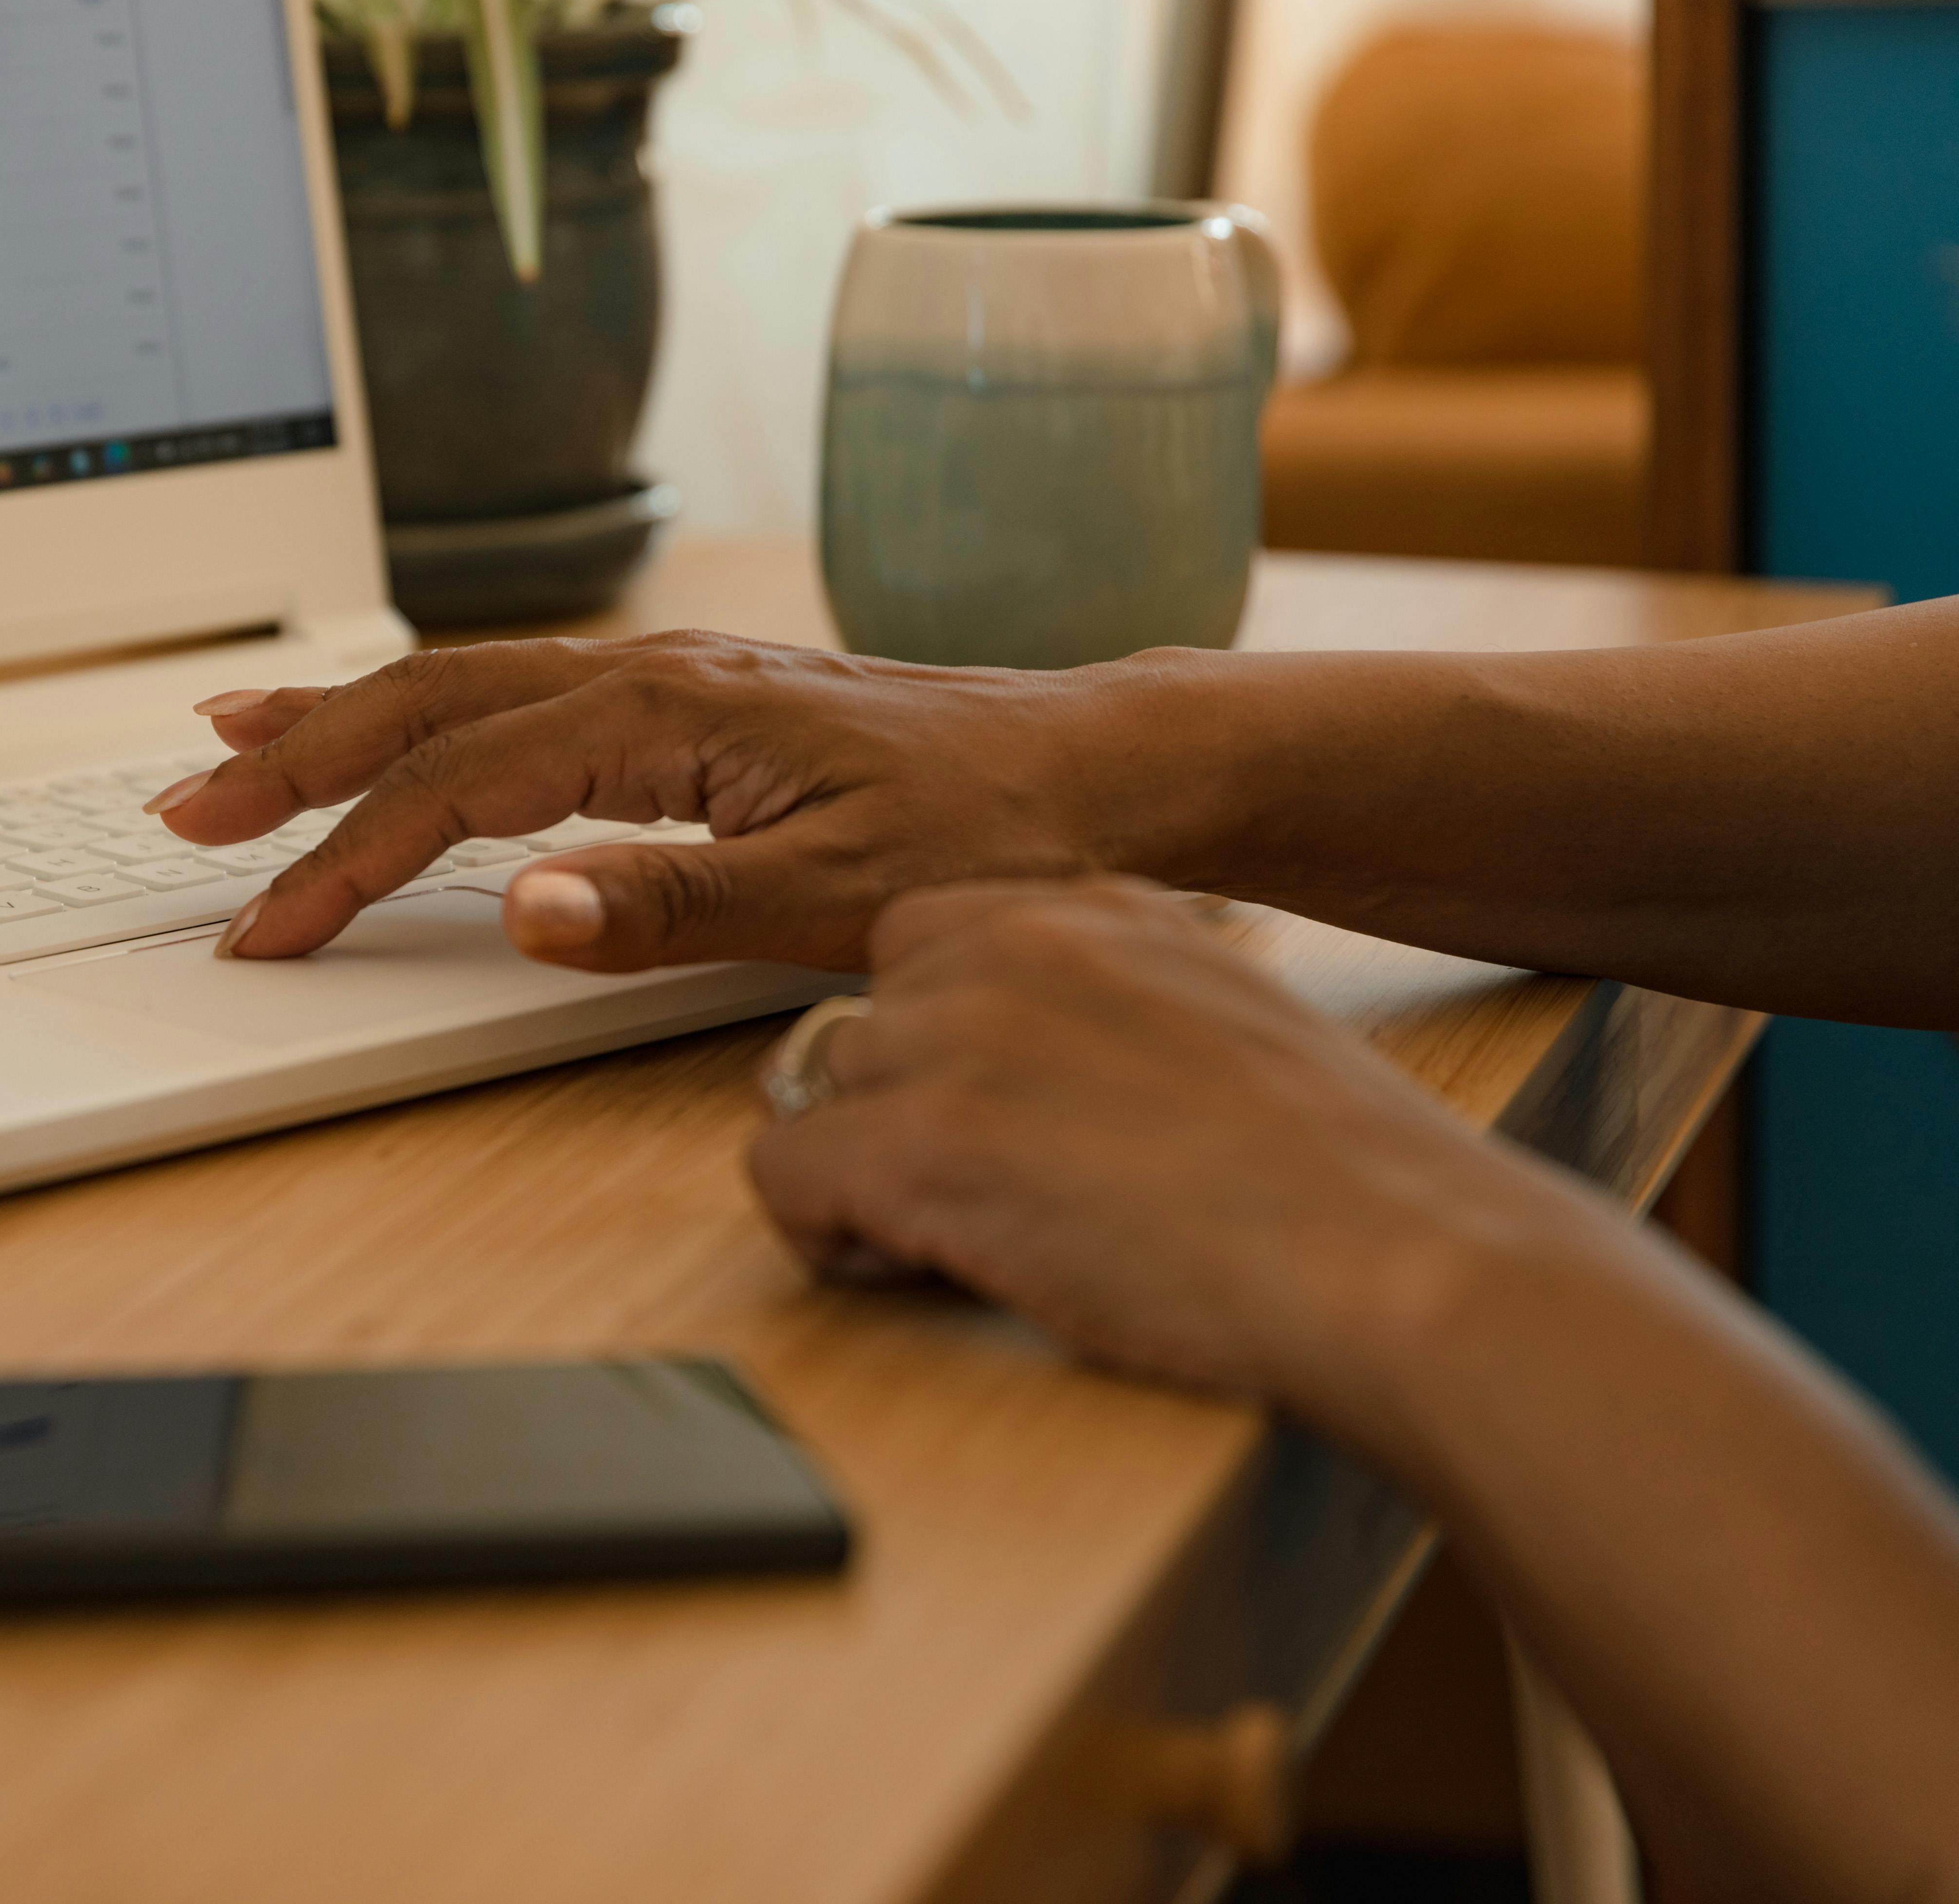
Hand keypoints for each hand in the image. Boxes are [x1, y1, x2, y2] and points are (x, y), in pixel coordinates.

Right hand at [155, 633, 1167, 966]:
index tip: (267, 924)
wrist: (1091, 766)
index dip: (347, 858)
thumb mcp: (836, 894)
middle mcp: (649, 671)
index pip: (457, 787)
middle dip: (297, 763)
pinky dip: (424, 708)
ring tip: (232, 741)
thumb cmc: (985, 834)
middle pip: (427, 706)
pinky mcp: (683, 696)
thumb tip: (520, 908)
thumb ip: (669, 904)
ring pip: (461, 684)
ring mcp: (664, 675)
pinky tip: (393, 721)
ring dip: (341, 718)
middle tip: (188, 815)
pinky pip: (514, 689)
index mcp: (666, 713)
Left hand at [747, 879, 1539, 1424]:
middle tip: (978, 1191)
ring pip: (814, 1092)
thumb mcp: (1224, 1026)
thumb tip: (1049, 1074)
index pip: (923, 941)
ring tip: (959, 1240)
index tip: (988, 1113)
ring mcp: (957, 1041)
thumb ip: (1117, 1015)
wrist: (1397, 1252)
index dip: (935, 1040)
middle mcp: (1009, 949)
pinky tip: (917, 1268)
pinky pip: (781, 1174)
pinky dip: (825, 1233)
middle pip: (862, 1019)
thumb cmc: (1341, 1179)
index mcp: (1095, 910)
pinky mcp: (920, 1147)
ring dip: (863, 1170)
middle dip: (896, 1108)